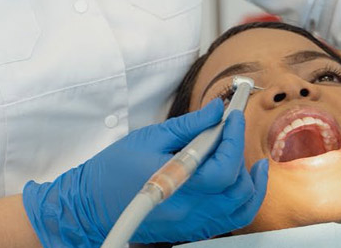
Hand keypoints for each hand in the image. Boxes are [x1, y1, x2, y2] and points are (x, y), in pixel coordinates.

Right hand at [22, 99, 267, 247]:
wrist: (91, 205)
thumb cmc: (114, 170)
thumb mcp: (149, 138)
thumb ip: (188, 126)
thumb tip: (216, 111)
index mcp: (178, 184)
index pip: (224, 166)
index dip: (234, 137)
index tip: (232, 116)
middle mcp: (190, 209)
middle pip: (237, 187)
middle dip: (240, 152)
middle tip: (230, 129)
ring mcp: (193, 223)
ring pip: (240, 208)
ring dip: (250, 180)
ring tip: (246, 156)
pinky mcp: (192, 229)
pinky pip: (230, 218)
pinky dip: (242, 199)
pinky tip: (241, 180)